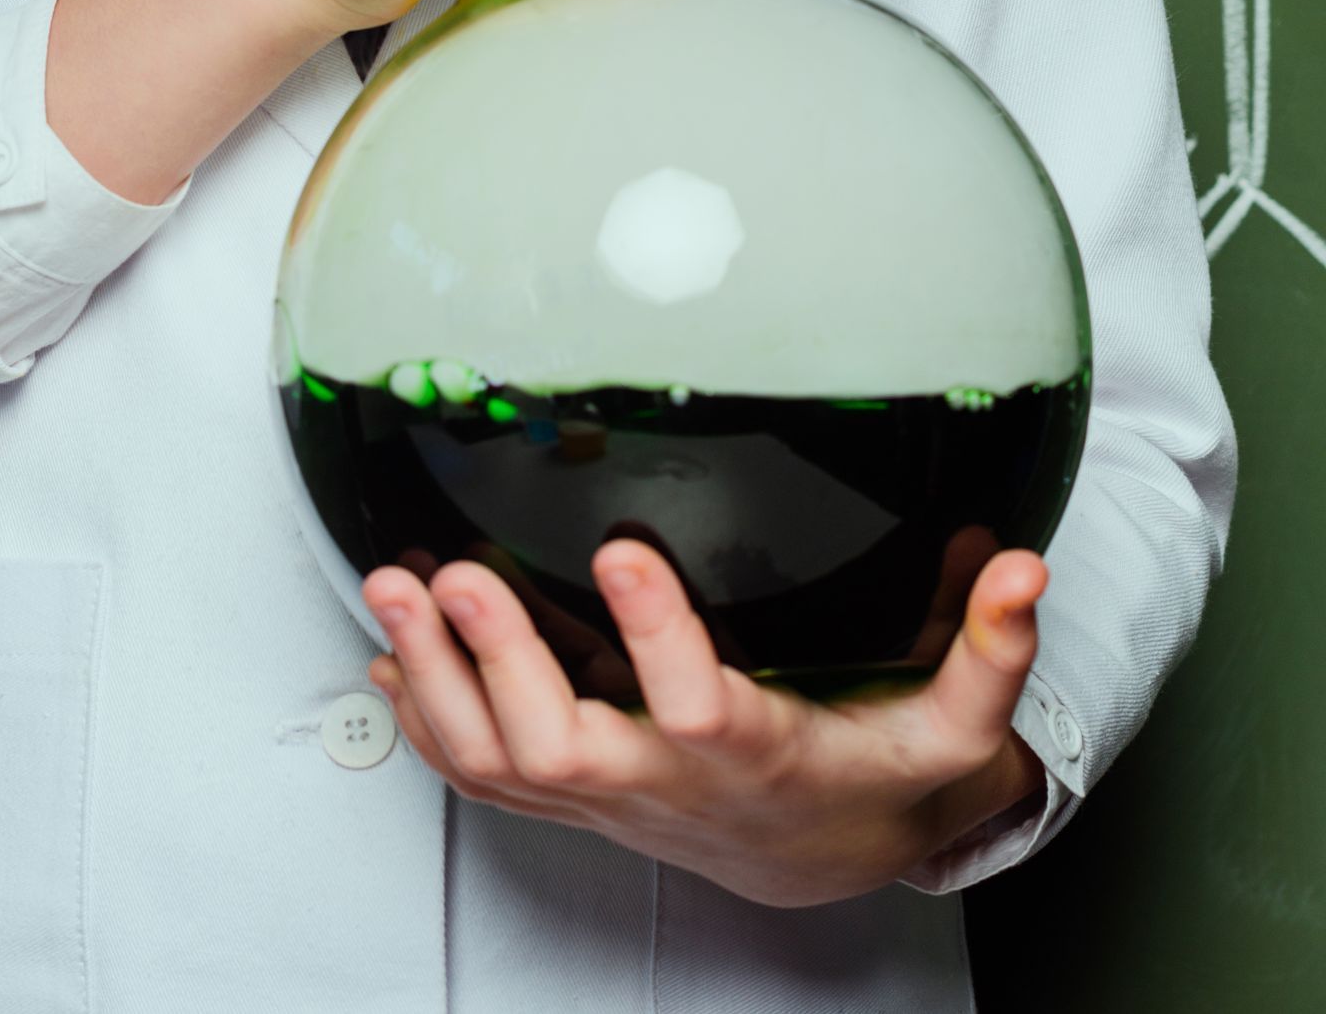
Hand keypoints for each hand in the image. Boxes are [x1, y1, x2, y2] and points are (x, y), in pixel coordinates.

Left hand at [360, 542, 1049, 908]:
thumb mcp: (953, 724)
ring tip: (389, 585)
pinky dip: (425, 720)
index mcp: (759, 756)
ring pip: (501, 765)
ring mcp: (611, 798)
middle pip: (565, 748)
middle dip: (498, 663)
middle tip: (451, 570)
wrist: (825, 861)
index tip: (621, 549)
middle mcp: (669, 784)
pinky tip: (388, 653)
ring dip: (436, 680)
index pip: (702, 708)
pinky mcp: (575, 796)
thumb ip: (989, 649)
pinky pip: (483, 776)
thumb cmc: (880, 778)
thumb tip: (1021, 565)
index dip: (658, 639)